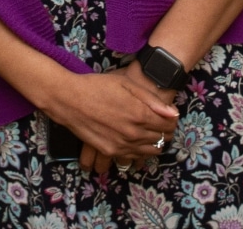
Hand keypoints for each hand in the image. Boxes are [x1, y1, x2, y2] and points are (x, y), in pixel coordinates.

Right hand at [44, 68, 177, 175]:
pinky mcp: (110, 151)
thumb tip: (173, 113)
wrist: (69, 100)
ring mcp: (122, 145)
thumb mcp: (126, 85)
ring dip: (156, 142)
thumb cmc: (98, 86)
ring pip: (150, 151)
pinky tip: (137, 141)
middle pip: (162, 138)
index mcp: (140, 114)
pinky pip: (133, 157)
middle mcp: (133, 133)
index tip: (170, 116)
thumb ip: (151, 100)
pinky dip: (140, 151)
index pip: (169, 125)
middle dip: (166, 131)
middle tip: (163, 124)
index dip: (172, 120)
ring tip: (152, 133)